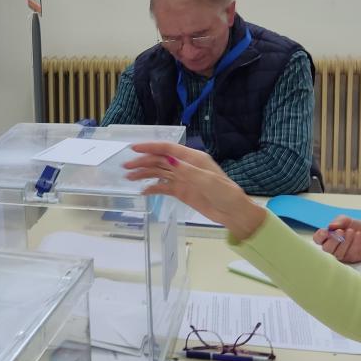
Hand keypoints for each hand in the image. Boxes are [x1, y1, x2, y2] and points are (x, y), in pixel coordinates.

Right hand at [123, 142, 265, 240]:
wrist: (233, 213)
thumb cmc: (225, 194)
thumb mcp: (208, 181)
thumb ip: (187, 170)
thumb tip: (169, 160)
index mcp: (193, 158)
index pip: (168, 149)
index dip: (150, 147)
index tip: (134, 148)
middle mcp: (185, 166)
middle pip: (160, 160)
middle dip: (142, 162)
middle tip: (126, 166)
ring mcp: (182, 178)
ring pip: (159, 173)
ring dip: (144, 173)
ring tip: (129, 177)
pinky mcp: (181, 191)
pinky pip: (162, 187)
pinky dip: (152, 188)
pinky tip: (142, 191)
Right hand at [313, 216, 360, 262]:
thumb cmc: (353, 225)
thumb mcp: (344, 220)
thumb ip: (337, 222)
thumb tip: (331, 226)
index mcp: (326, 237)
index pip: (317, 240)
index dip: (320, 237)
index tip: (325, 231)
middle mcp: (331, 247)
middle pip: (326, 249)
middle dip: (333, 240)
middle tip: (341, 231)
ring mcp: (340, 254)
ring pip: (337, 253)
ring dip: (345, 242)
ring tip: (351, 231)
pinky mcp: (350, 258)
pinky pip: (350, 253)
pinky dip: (354, 243)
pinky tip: (358, 235)